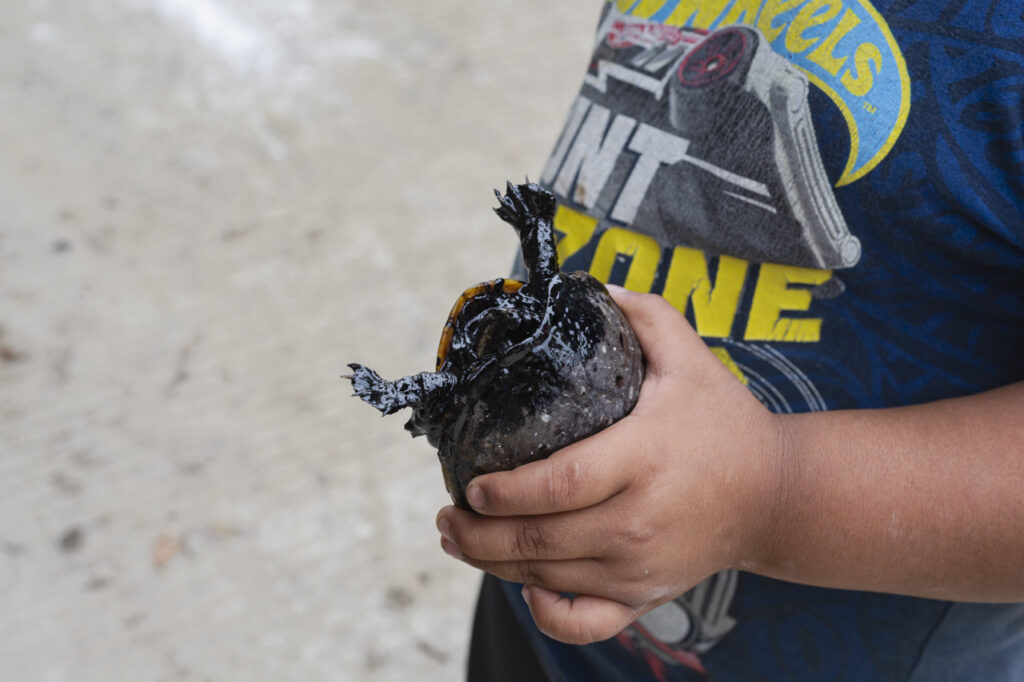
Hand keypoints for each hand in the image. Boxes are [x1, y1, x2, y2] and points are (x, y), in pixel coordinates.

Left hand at [435, 286, 786, 644]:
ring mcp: (640, 567)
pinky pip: (587, 621)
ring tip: (459, 539)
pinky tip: (525, 591)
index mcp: (642, 458)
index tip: (469, 484)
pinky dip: (549, 614)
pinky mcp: (646, 595)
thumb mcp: (690, 357)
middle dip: (478, 533)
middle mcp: (637, 521)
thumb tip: (590, 283)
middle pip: (538, 540)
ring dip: (492, 563)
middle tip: (446, 514)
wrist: (775, 495)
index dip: (504, 492)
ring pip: (547, 578)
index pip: (556, 484)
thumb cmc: (724, 424)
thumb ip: (642, 315)